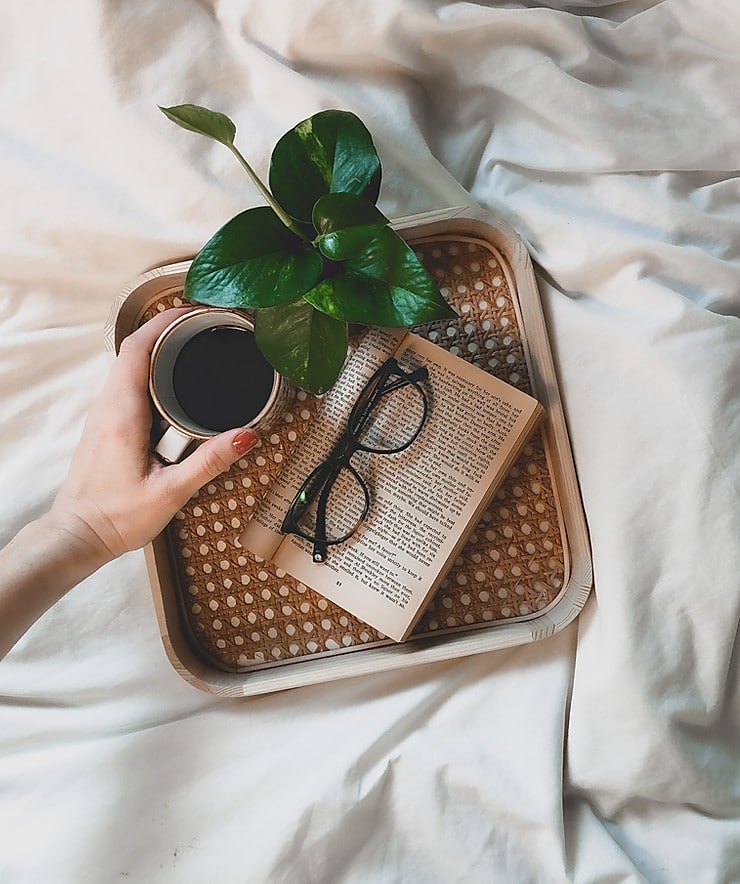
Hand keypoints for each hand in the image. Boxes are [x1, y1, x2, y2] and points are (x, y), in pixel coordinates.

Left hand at [47, 308, 259, 563]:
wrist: (78, 536)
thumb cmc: (116, 518)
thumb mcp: (171, 492)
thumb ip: (210, 462)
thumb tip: (245, 435)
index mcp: (122, 414)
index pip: (136, 349)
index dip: (161, 323)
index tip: (190, 311)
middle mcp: (107, 408)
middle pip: (132, 350)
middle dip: (166, 330)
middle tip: (201, 325)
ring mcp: (103, 416)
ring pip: (128, 367)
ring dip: (157, 351)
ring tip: (192, 346)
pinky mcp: (105, 427)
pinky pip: (126, 386)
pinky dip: (149, 373)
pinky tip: (173, 384)